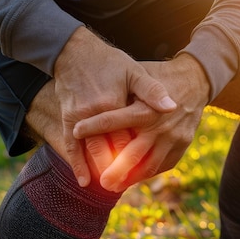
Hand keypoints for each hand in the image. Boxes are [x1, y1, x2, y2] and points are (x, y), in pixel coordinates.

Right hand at [53, 26, 176, 186]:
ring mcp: (79, 117)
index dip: (138, 156)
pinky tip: (84, 181)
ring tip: (112, 187)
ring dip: (102, 171)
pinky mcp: (67, 118)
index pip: (130, 137)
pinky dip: (78, 164)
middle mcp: (96, 113)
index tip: (147, 171)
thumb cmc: (109, 62)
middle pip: (110, 150)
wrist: (74, 51)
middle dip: (120, 171)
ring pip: (92, 151)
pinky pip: (71, 146)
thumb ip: (152, 91)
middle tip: (128, 188)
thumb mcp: (134, 71)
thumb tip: (172, 107)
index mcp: (116, 103)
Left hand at [73, 53, 209, 191]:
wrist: (196, 81)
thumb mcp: (142, 76)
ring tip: (114, 186)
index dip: (93, 127)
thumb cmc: (160, 77)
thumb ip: (121, 92)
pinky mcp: (183, 146)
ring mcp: (174, 138)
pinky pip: (163, 165)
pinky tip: (134, 178)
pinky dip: (147, 173)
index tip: (75, 131)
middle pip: (134, 154)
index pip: (114, 121)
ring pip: (150, 165)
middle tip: (102, 182)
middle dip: (116, 170)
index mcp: (147, 108)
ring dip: (131, 178)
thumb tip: (93, 98)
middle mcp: (161, 126)